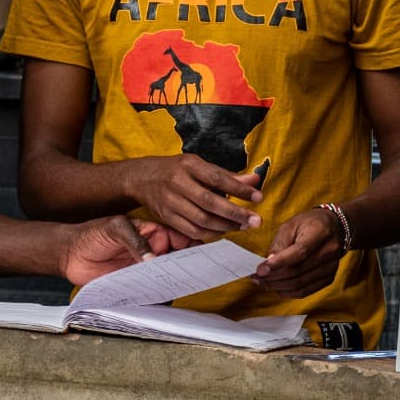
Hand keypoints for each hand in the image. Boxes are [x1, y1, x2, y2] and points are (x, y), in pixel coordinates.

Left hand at [60, 216, 191, 284]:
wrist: (69, 253)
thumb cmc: (92, 234)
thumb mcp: (115, 228)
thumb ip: (135, 240)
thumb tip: (154, 259)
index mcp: (153, 233)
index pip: (180, 237)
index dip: (193, 244)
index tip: (202, 253)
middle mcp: (153, 251)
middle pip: (178, 260)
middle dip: (188, 266)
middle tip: (196, 274)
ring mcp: (145, 269)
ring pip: (168, 277)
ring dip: (174, 283)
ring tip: (181, 287)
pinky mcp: (135, 285)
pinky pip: (152, 291)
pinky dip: (159, 296)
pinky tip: (163, 298)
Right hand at [128, 155, 262, 240]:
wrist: (140, 178)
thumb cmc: (175, 170)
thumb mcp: (198, 165)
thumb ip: (226, 175)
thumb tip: (255, 180)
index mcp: (188, 165)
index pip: (217, 179)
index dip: (239, 189)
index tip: (258, 198)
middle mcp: (177, 183)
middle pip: (210, 202)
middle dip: (235, 213)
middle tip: (256, 220)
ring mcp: (170, 202)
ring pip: (201, 219)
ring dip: (225, 226)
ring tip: (242, 226)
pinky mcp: (166, 217)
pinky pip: (191, 230)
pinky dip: (210, 233)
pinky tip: (222, 230)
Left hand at [253, 208, 342, 296]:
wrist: (334, 228)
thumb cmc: (308, 224)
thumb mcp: (290, 225)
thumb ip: (279, 243)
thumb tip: (269, 263)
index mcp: (319, 233)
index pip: (299, 253)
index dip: (278, 263)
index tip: (260, 270)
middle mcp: (329, 252)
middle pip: (298, 272)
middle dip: (273, 277)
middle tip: (256, 277)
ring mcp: (330, 267)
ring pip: (300, 284)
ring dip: (278, 287)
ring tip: (262, 282)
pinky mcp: (328, 278)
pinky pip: (306, 291)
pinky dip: (288, 292)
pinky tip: (276, 287)